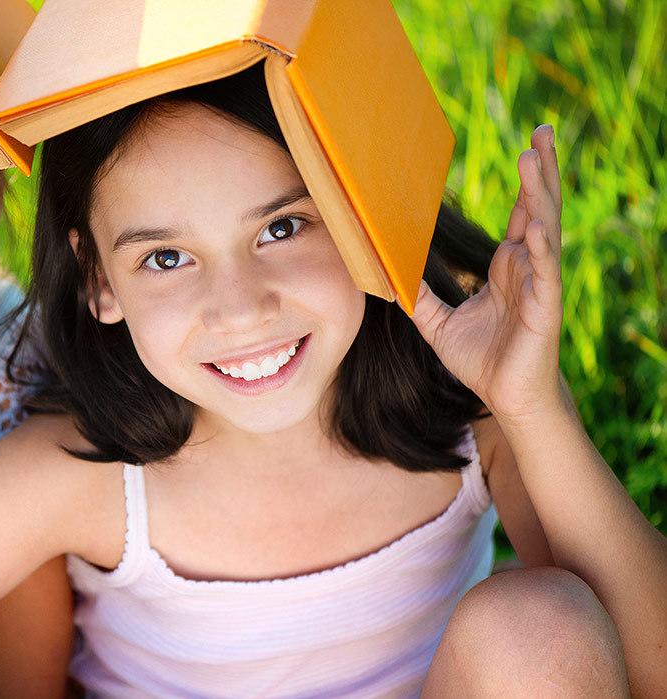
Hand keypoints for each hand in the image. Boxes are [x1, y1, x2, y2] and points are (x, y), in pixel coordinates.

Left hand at [408, 124, 564, 422]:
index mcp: (508, 267)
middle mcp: (526, 268)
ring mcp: (538, 285)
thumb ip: (417, 296)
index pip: (519, 213)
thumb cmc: (480, 360)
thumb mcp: (436, 322)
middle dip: (541, 170)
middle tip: (544, 130)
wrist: (503, 398)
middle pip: (537, 208)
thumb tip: (387, 275)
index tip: (528, 145)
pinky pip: (542, 272)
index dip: (525, 181)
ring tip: (535, 156)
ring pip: (543, 229)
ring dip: (539, 193)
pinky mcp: (543, 308)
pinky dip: (538, 247)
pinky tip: (533, 223)